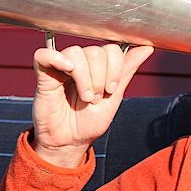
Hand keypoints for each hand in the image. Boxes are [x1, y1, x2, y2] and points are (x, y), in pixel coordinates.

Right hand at [32, 42, 153, 167]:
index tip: (111, 90)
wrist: (70, 142)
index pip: (110, 49)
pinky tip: (67, 70)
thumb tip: (147, 48)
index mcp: (97, 66)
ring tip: (84, 98)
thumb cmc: (89, 122)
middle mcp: (79, 63)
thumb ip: (126, 71)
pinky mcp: (43, 74)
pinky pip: (44, 55)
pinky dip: (56, 58)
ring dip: (84, 78)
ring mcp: (60, 67)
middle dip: (100, 78)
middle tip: (95, 99)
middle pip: (95, 52)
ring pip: (75, 53)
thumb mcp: (113, 98)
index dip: (115, 68)